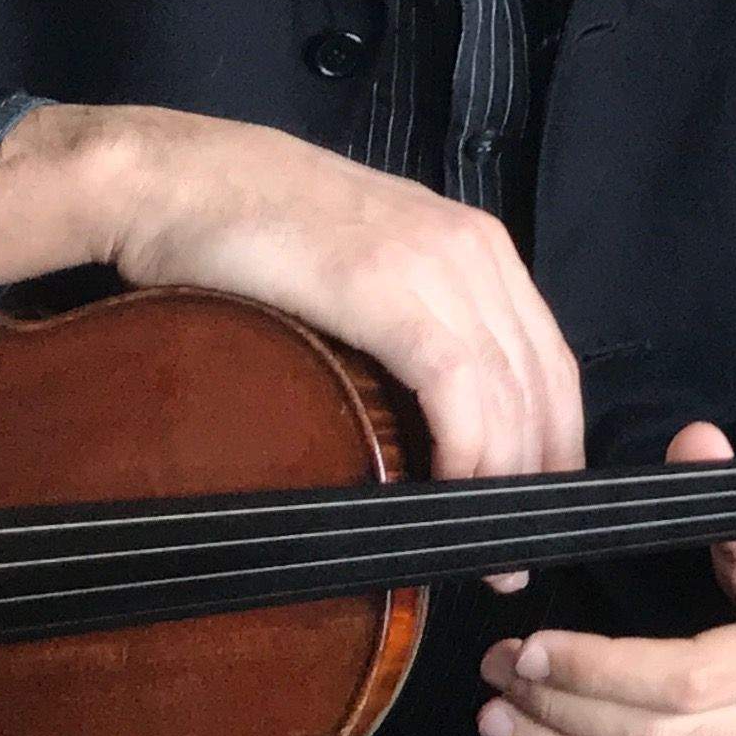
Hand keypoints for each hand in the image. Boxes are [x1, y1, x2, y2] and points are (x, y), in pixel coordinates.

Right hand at [46, 108, 585, 575]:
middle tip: (516, 556)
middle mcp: (474, 250)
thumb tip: (433, 424)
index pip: (549, 361)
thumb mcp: (363, 276)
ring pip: (506, 386)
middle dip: (541, 475)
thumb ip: (412, 328)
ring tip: (486, 546)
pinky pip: (454, 378)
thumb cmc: (254, 236)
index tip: (541, 511)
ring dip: (506, 475)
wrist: (177, 179)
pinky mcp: (382, 283)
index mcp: (478, 248)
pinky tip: (454, 490)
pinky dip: (467, 442)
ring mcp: (433, 262)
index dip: (558, 443)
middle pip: (542, 380)